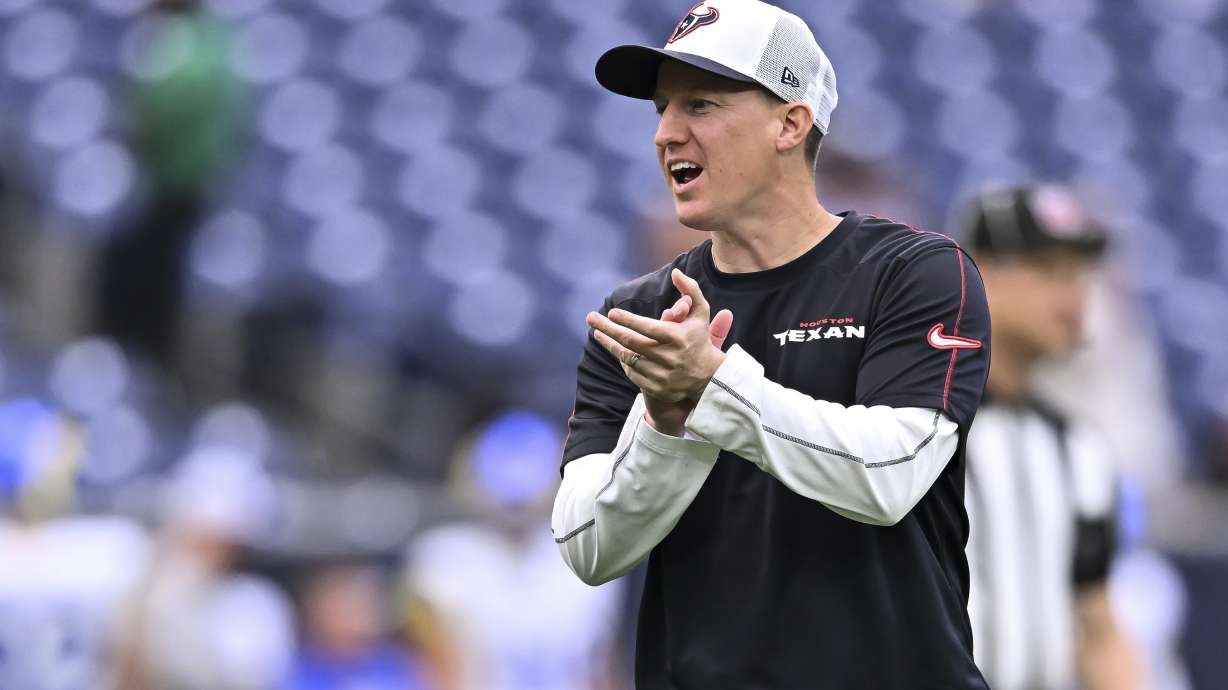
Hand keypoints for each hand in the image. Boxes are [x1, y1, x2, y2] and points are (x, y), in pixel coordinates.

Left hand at [588, 270, 732, 432]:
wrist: (708, 377)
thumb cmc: (699, 339)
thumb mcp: (701, 313)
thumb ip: (690, 290)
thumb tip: (675, 272)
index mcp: (678, 338)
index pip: (648, 328)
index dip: (628, 320)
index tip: (612, 312)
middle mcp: (669, 357)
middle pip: (632, 342)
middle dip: (609, 329)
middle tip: (591, 318)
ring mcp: (662, 375)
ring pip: (628, 358)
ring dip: (610, 344)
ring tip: (597, 332)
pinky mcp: (657, 388)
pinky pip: (632, 373)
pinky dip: (622, 360)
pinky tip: (615, 348)